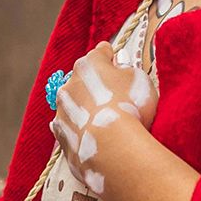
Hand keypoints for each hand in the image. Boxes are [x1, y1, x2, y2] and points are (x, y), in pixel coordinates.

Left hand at [51, 41, 157, 196]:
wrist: (112, 147)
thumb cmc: (130, 106)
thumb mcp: (139, 79)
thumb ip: (127, 69)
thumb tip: (120, 65)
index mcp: (88, 64)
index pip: (100, 53)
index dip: (110, 57)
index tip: (116, 62)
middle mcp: (69, 84)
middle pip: (83, 79)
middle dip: (96, 85)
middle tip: (115, 97)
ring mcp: (62, 111)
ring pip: (73, 103)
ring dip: (86, 107)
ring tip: (105, 121)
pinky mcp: (61, 136)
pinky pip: (68, 127)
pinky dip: (78, 129)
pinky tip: (89, 134)